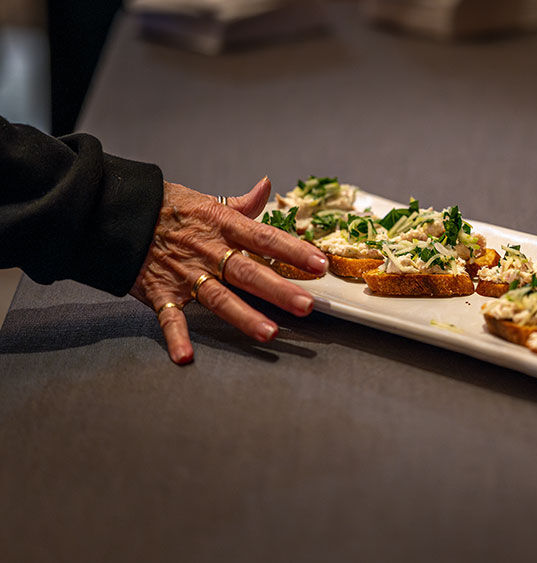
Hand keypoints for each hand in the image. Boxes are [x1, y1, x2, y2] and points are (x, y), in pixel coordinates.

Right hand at [129, 177, 327, 363]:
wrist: (115, 210)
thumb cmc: (166, 208)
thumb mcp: (206, 200)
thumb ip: (241, 203)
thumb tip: (268, 186)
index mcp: (222, 225)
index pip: (265, 238)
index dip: (294, 250)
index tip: (320, 264)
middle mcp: (207, 251)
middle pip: (248, 272)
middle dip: (279, 290)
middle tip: (306, 305)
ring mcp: (184, 273)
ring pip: (218, 297)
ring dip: (243, 316)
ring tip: (268, 333)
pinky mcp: (160, 290)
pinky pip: (169, 316)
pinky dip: (176, 337)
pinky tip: (186, 356)